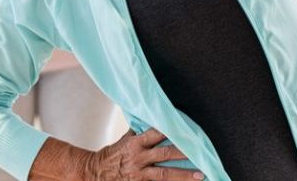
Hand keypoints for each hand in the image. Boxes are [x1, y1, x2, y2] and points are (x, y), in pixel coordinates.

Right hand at [84, 128, 203, 180]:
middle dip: (182, 153)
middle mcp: (139, 158)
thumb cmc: (113, 154)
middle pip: (164, 154)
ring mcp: (140, 173)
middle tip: (200, 153)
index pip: (155, 134)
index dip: (170, 131)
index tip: (185, 129)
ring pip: (165, 174)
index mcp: (135, 143)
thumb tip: (153, 120)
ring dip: (183, 175)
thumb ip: (140, 132)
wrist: (96, 173)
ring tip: (200, 175)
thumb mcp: (125, 139)